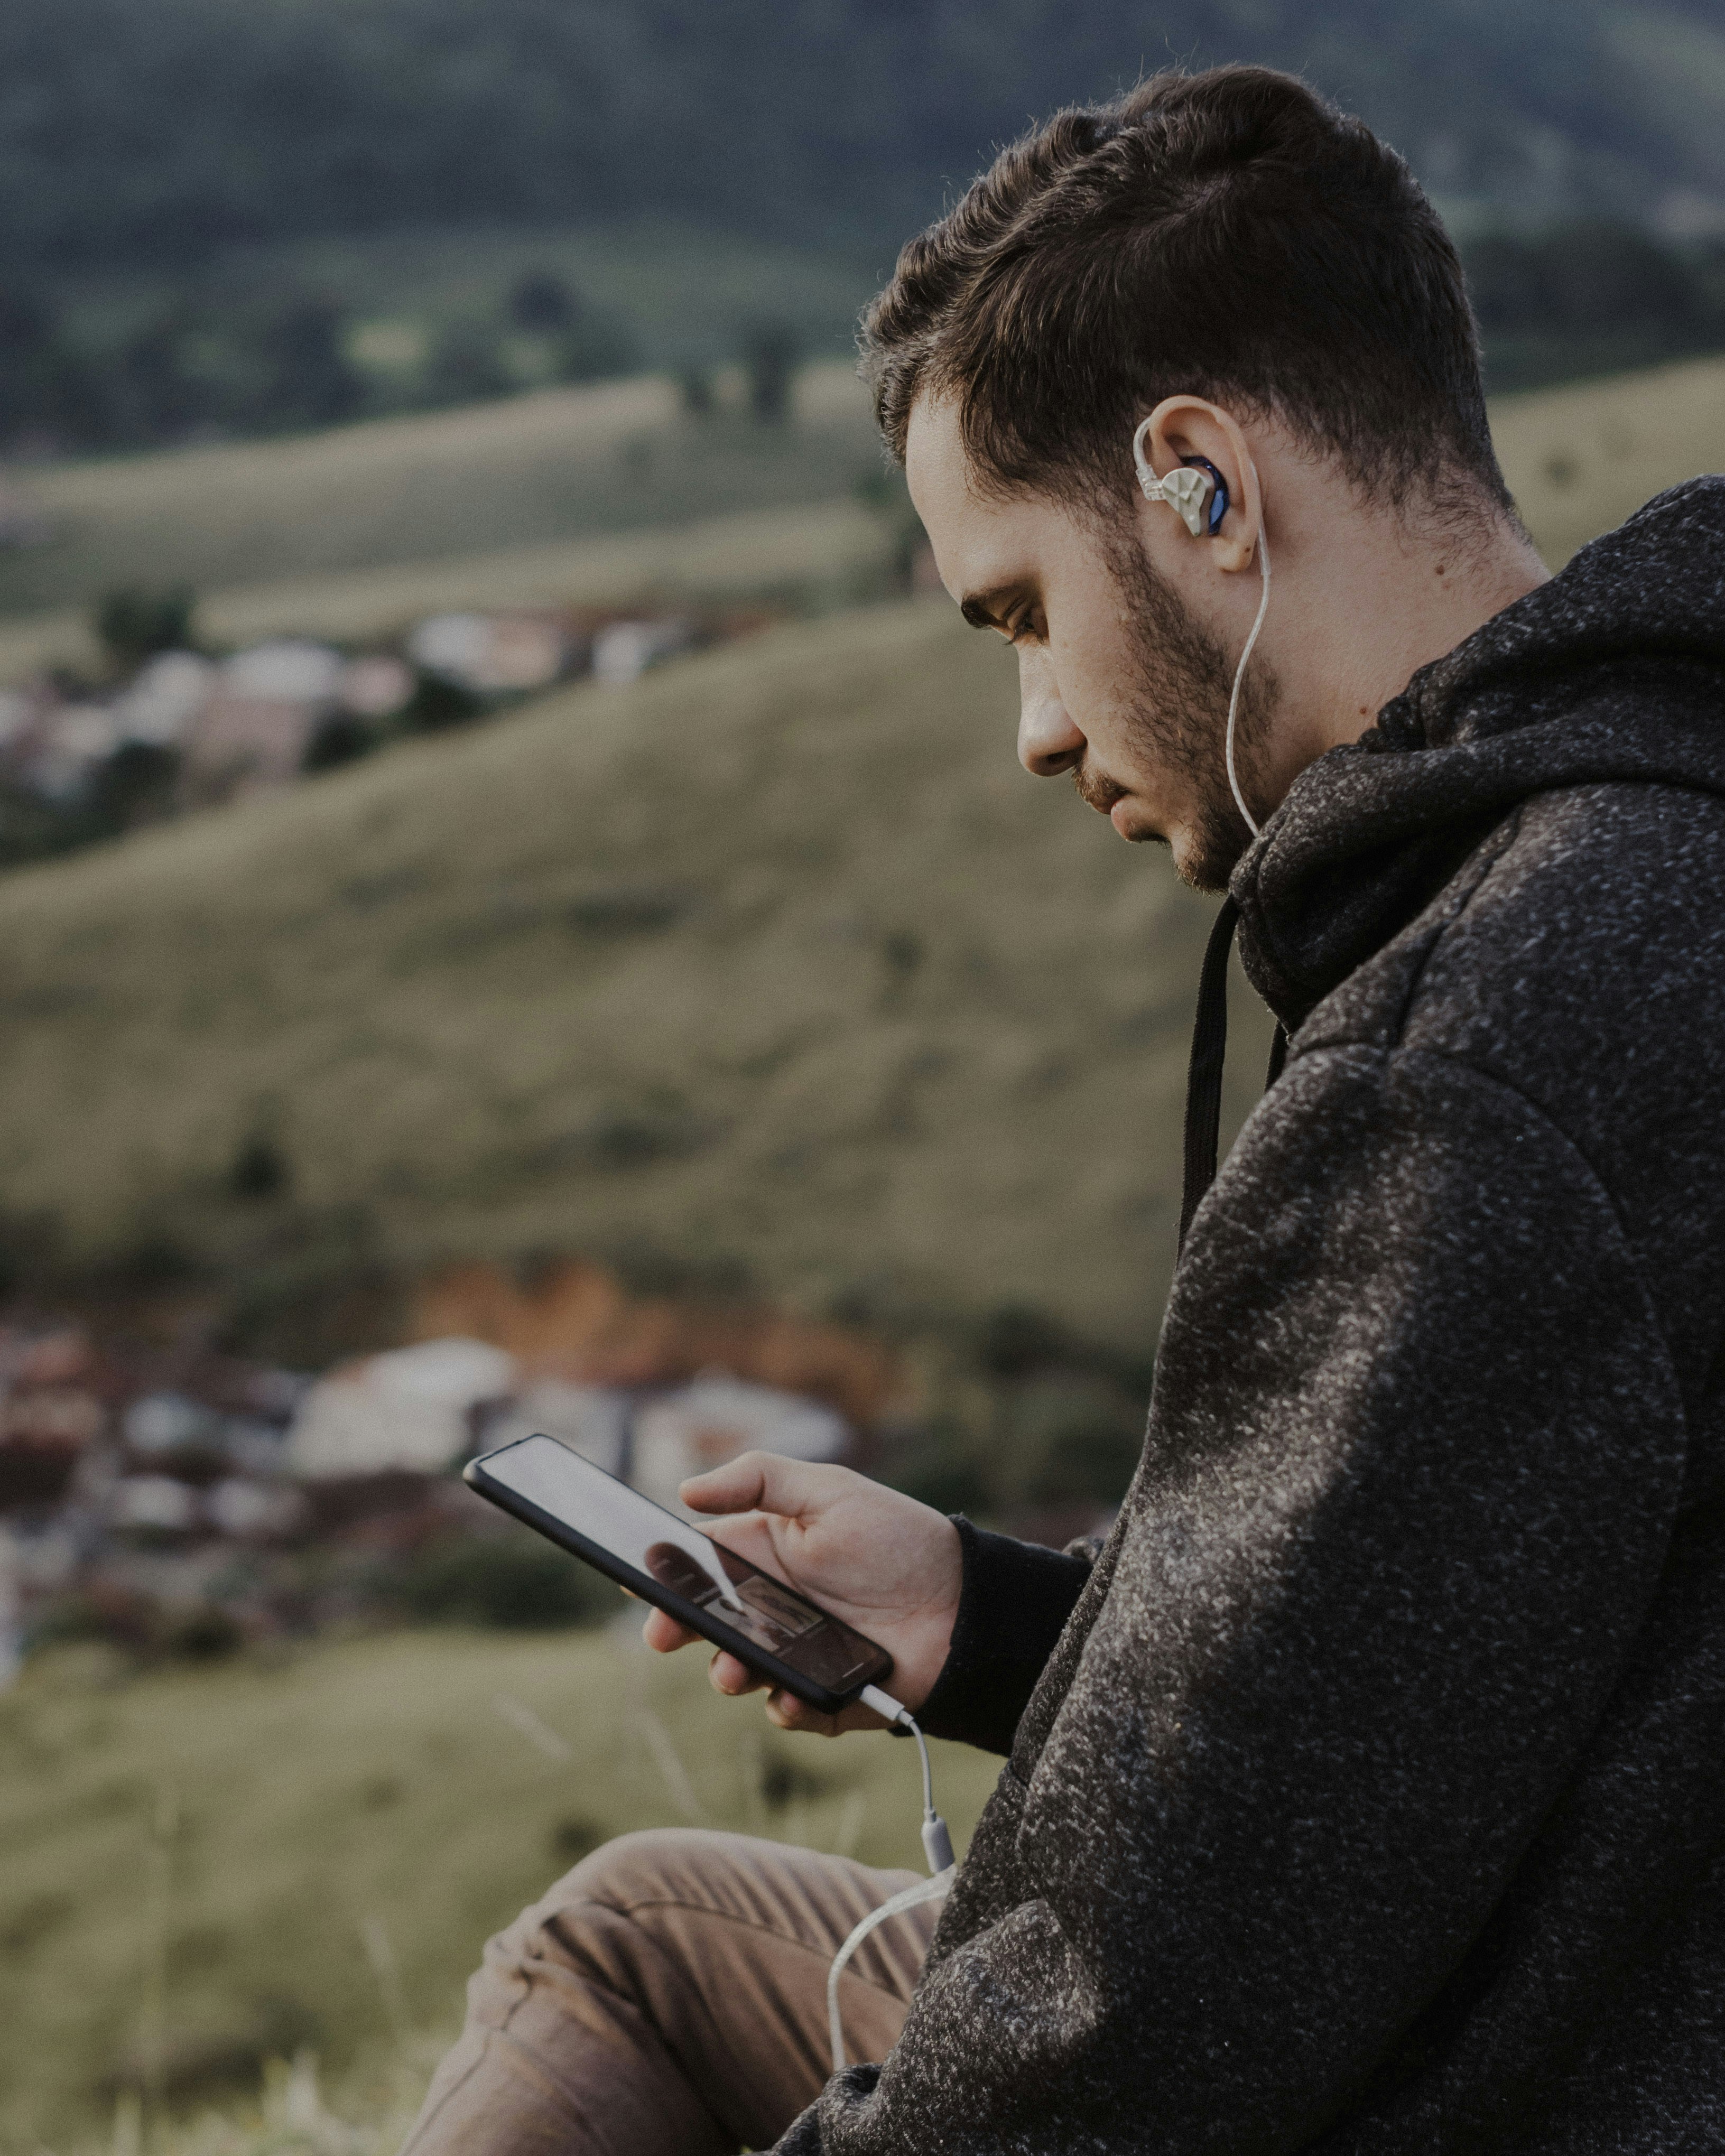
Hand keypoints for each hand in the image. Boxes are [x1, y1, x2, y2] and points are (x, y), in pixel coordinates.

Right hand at [642, 1451, 961, 1735]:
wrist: (964, 1603)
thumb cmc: (897, 1538)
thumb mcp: (828, 1490)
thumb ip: (758, 1479)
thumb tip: (686, 1488)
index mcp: (767, 1553)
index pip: (701, 1565)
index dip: (666, 1576)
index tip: (641, 1586)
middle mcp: (774, 1606)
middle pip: (708, 1623)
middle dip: (679, 1631)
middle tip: (666, 1636)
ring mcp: (796, 1653)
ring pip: (739, 1671)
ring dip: (728, 1672)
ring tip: (735, 1669)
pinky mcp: (824, 1696)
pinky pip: (788, 1710)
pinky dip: (784, 1708)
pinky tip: (792, 1696)